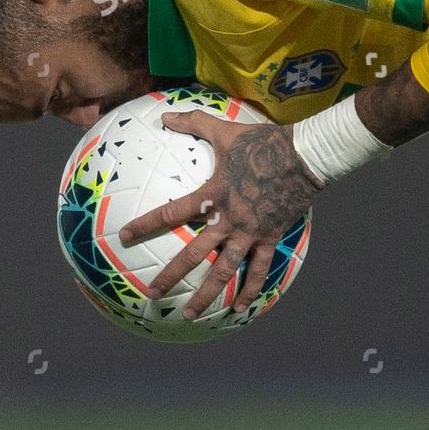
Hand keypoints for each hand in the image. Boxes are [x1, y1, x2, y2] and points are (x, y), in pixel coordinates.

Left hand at [119, 109, 320, 319]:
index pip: (171, 212)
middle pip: (194, 254)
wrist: (304, 156)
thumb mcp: (225, 131)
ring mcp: (249, 233)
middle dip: (170, 276)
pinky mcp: (269, 237)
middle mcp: (227, 220)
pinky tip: (241, 308)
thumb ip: (194, 123)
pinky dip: (250, 289)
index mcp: (212, 195)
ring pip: (224, 271)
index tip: (124, 236)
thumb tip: (165, 116)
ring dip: (206, 295)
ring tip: (190, 314)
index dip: (146, 224)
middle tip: (152, 294)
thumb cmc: (263, 143)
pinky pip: (259, 269)